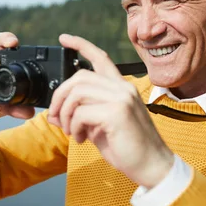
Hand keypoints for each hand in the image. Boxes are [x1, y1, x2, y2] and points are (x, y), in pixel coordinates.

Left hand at [47, 34, 173, 188]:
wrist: (152, 166)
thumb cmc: (128, 148)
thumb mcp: (99, 127)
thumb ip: (80, 114)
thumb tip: (53, 113)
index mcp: (121, 88)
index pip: (101, 58)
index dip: (81, 45)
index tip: (64, 38)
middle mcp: (123, 88)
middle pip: (79, 76)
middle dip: (60, 96)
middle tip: (56, 116)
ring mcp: (121, 98)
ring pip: (77, 93)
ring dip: (65, 114)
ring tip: (70, 131)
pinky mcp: (117, 113)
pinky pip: (81, 113)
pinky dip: (74, 127)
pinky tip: (81, 138)